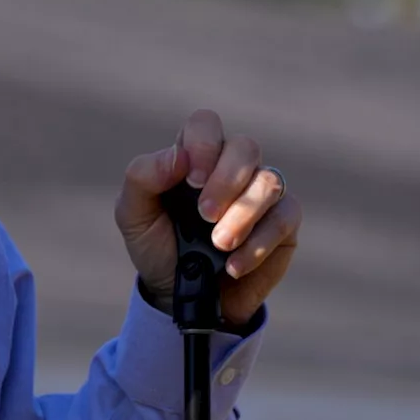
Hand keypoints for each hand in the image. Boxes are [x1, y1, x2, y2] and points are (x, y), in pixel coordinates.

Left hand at [113, 109, 301, 326]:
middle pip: (245, 146)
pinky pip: (286, 216)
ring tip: (219, 244)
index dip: (203, 144)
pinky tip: (233, 265)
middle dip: (226, 181)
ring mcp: (260, 193)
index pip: (205, 123)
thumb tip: (179, 156)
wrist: (178, 295)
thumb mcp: (133, 213)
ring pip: (270, 181)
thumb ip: (143, 177)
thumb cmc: (156, 244)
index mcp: (192, 156)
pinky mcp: (283, 223)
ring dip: (243, 213)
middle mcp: (230, 167)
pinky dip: (259, 242)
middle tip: (204, 215)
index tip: (192, 181)